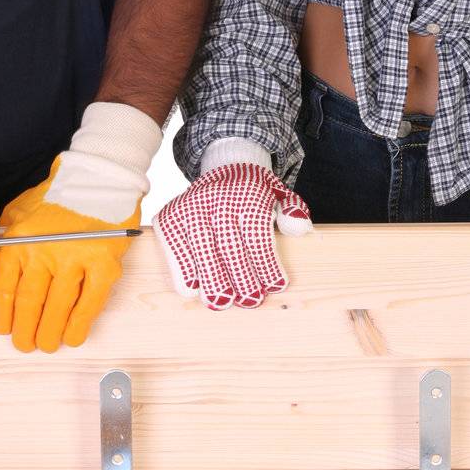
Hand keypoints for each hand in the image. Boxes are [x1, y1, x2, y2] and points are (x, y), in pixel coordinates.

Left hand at [0, 103, 158, 352]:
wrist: (98, 178)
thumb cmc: (57, 196)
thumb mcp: (17, 212)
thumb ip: (4, 240)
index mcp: (19, 242)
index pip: (6, 289)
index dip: (3, 315)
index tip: (4, 329)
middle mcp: (43, 252)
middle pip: (30, 303)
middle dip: (26, 330)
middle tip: (26, 344)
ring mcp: (75, 260)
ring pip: (58, 308)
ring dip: (51, 332)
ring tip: (48, 344)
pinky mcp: (104, 265)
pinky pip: (90, 303)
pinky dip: (80, 324)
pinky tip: (73, 336)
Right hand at [153, 162, 311, 309]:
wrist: (224, 167)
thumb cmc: (253, 192)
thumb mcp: (279, 193)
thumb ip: (293, 210)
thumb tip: (298, 227)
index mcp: (249, 194)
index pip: (257, 234)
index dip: (265, 263)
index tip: (275, 286)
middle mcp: (218, 199)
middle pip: (229, 245)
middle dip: (241, 277)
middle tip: (250, 300)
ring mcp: (192, 207)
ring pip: (202, 248)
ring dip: (212, 278)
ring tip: (222, 302)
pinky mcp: (171, 216)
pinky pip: (175, 245)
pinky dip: (182, 267)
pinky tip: (192, 288)